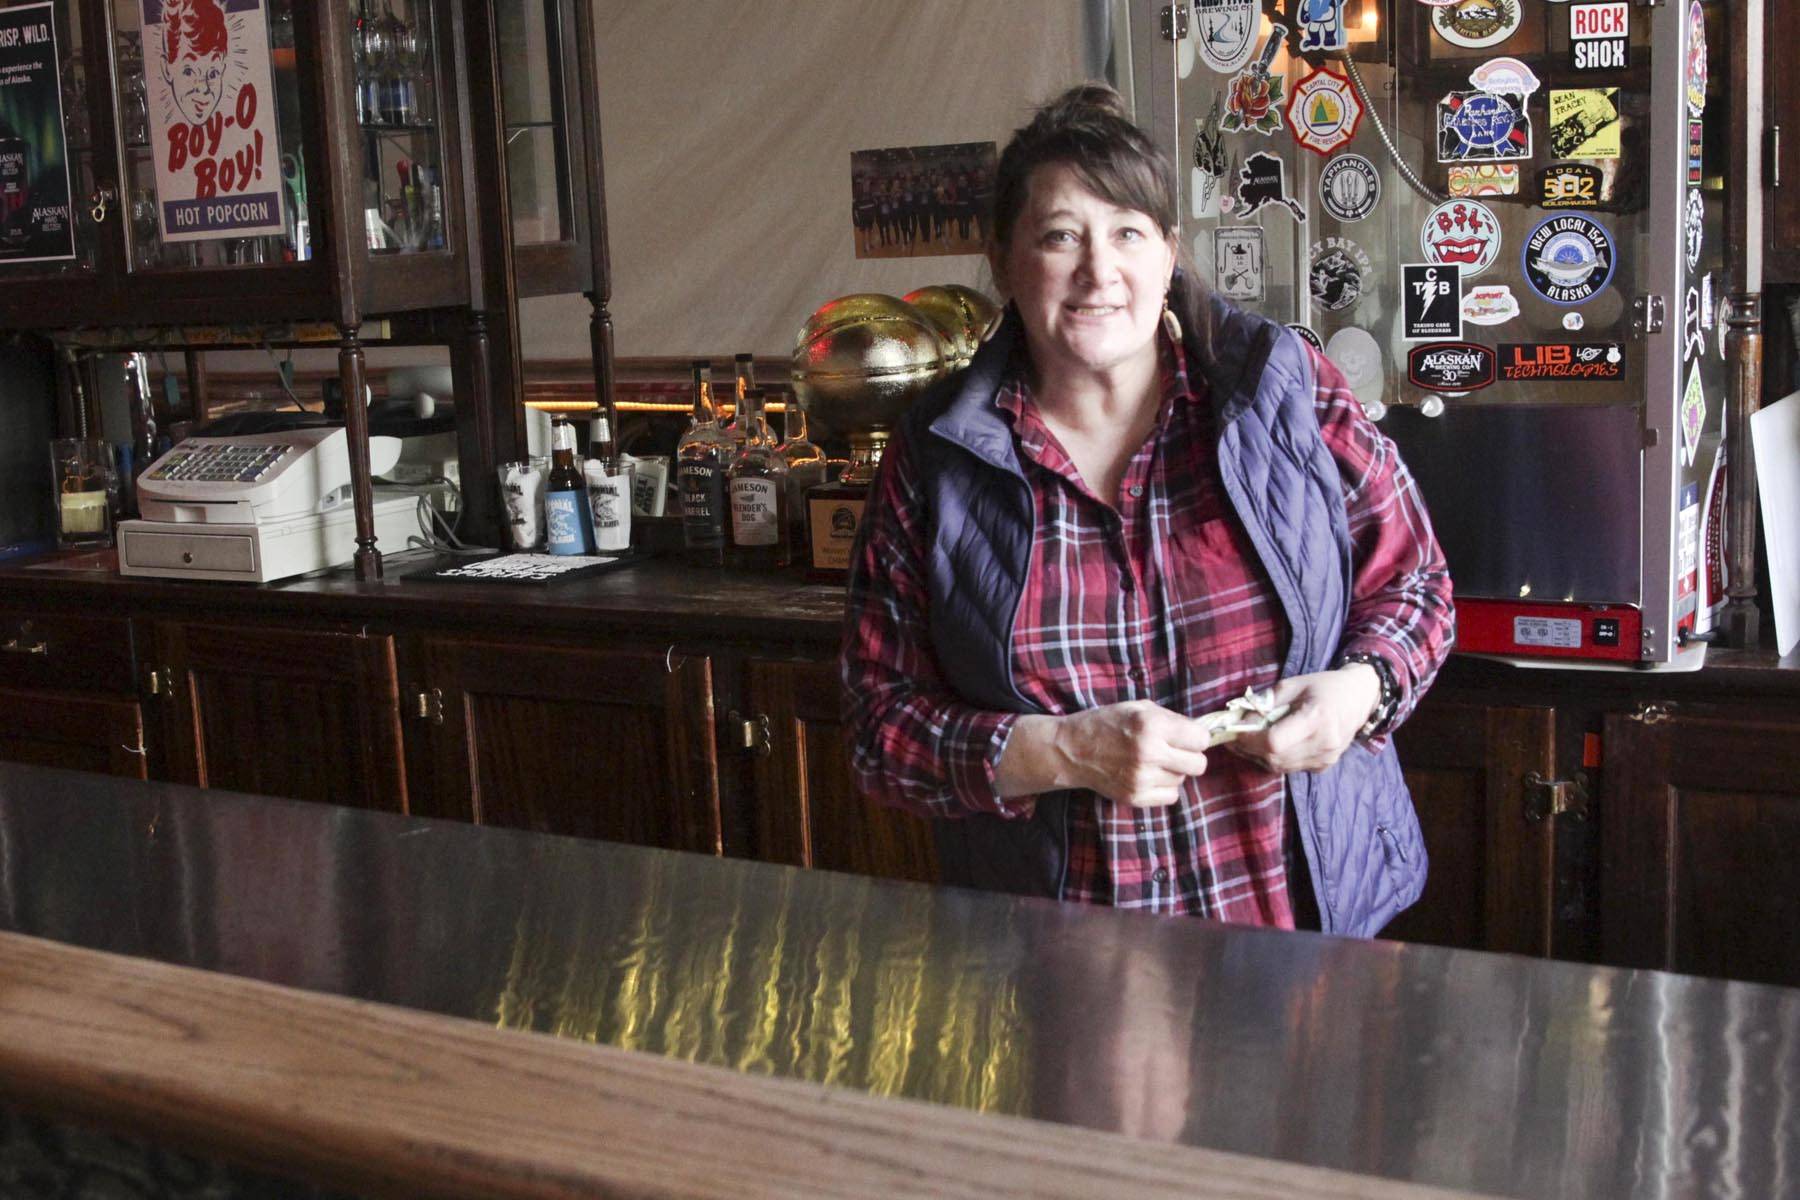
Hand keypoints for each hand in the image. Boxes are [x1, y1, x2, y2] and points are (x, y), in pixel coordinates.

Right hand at [998, 701, 1209, 807]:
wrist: (1071, 749)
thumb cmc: (1106, 723)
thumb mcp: (1138, 708)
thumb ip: (1170, 719)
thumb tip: (1199, 733)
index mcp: (1152, 726)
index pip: (1201, 739)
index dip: (1195, 737)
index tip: (1185, 737)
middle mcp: (1150, 754)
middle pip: (1199, 765)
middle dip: (1189, 756)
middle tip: (1173, 751)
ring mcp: (1142, 779)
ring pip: (1183, 780)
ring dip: (1173, 771)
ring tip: (1152, 762)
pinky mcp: (1136, 797)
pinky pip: (1170, 796)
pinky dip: (1163, 787)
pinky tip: (1148, 776)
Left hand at [1228, 664, 1379, 774]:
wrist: (1358, 699)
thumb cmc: (1324, 686)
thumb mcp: (1292, 685)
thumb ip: (1265, 704)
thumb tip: (1238, 722)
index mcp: (1316, 718)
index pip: (1274, 742)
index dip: (1250, 739)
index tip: (1235, 730)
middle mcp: (1323, 743)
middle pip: (1275, 758)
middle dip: (1249, 749)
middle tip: (1234, 738)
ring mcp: (1325, 758)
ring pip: (1280, 767)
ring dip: (1259, 756)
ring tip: (1248, 741)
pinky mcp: (1324, 766)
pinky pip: (1290, 768)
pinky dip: (1275, 759)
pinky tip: (1270, 746)